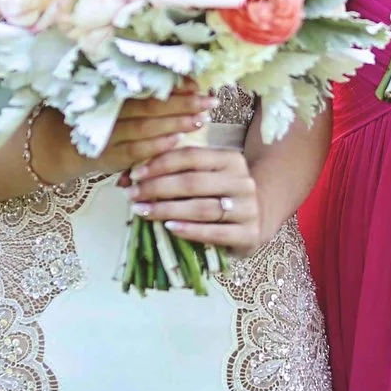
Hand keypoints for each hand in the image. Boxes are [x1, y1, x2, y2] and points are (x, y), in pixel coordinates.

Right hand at [29, 91, 213, 184]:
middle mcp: (109, 110)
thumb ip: (133, 92)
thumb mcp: (106, 99)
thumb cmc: (89, 117)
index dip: (173, 84)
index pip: (147, 86)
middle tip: (209, 99)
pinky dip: (155, 146)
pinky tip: (176, 141)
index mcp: (112, 92)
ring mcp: (108, 135)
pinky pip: (135, 151)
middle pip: (151, 104)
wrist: (55, 146)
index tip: (198, 81)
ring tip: (200, 119)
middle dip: (183, 103)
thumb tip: (177, 79)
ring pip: (146, 127)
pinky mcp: (107, 158)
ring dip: (175, 123)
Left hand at [128, 144, 263, 248]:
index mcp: (231, 159)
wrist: (260, 216)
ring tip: (143, 212)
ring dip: (168, 210)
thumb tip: (129, 175)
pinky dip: (190, 230)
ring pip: (202, 207)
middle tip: (133, 195)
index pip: (191, 156)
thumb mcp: (208, 176)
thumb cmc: (223, 193)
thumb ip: (177, 172)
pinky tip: (170, 228)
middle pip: (193, 182)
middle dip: (158, 188)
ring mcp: (248, 208)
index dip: (160, 163)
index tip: (135, 174)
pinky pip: (215, 232)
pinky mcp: (250, 234)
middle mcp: (242, 181)